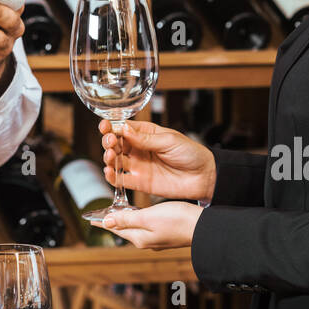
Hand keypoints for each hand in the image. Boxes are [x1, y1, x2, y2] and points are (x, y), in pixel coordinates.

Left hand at [91, 199, 203, 249]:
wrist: (203, 228)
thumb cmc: (177, 221)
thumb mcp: (149, 217)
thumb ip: (127, 220)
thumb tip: (107, 222)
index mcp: (139, 238)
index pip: (114, 228)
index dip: (101, 221)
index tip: (89, 218)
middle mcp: (146, 241)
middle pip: (123, 228)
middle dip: (111, 220)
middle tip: (100, 212)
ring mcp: (155, 238)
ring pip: (133, 227)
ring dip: (123, 219)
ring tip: (114, 211)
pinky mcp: (164, 233)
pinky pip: (144, 225)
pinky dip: (135, 218)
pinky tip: (137, 213)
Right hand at [98, 117, 216, 201]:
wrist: (204, 177)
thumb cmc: (191, 154)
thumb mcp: (169, 140)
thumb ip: (145, 139)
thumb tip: (124, 129)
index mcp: (146, 134)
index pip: (123, 128)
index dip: (112, 126)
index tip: (105, 126)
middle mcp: (139, 149)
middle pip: (116, 144)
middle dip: (109, 141)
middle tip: (110, 142)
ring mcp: (139, 166)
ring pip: (116, 161)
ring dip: (108, 157)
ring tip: (110, 156)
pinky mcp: (140, 182)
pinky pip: (121, 180)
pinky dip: (112, 176)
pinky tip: (109, 172)